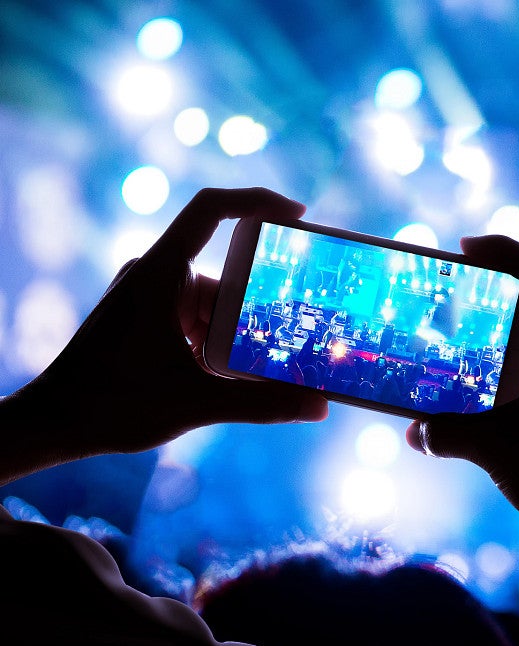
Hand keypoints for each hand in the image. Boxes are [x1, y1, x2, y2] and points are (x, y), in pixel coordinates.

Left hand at [3, 188, 327, 469]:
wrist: (52, 426)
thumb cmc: (111, 405)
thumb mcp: (198, 403)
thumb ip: (263, 404)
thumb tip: (320, 407)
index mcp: (161, 272)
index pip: (212, 209)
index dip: (258, 201)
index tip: (299, 216)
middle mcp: (154, 275)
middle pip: (226, 274)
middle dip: (258, 307)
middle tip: (296, 331)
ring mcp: (148, 297)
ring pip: (213, 301)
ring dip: (238, 332)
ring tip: (264, 366)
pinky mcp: (145, 319)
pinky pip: (196, 318)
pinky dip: (218, 341)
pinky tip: (231, 376)